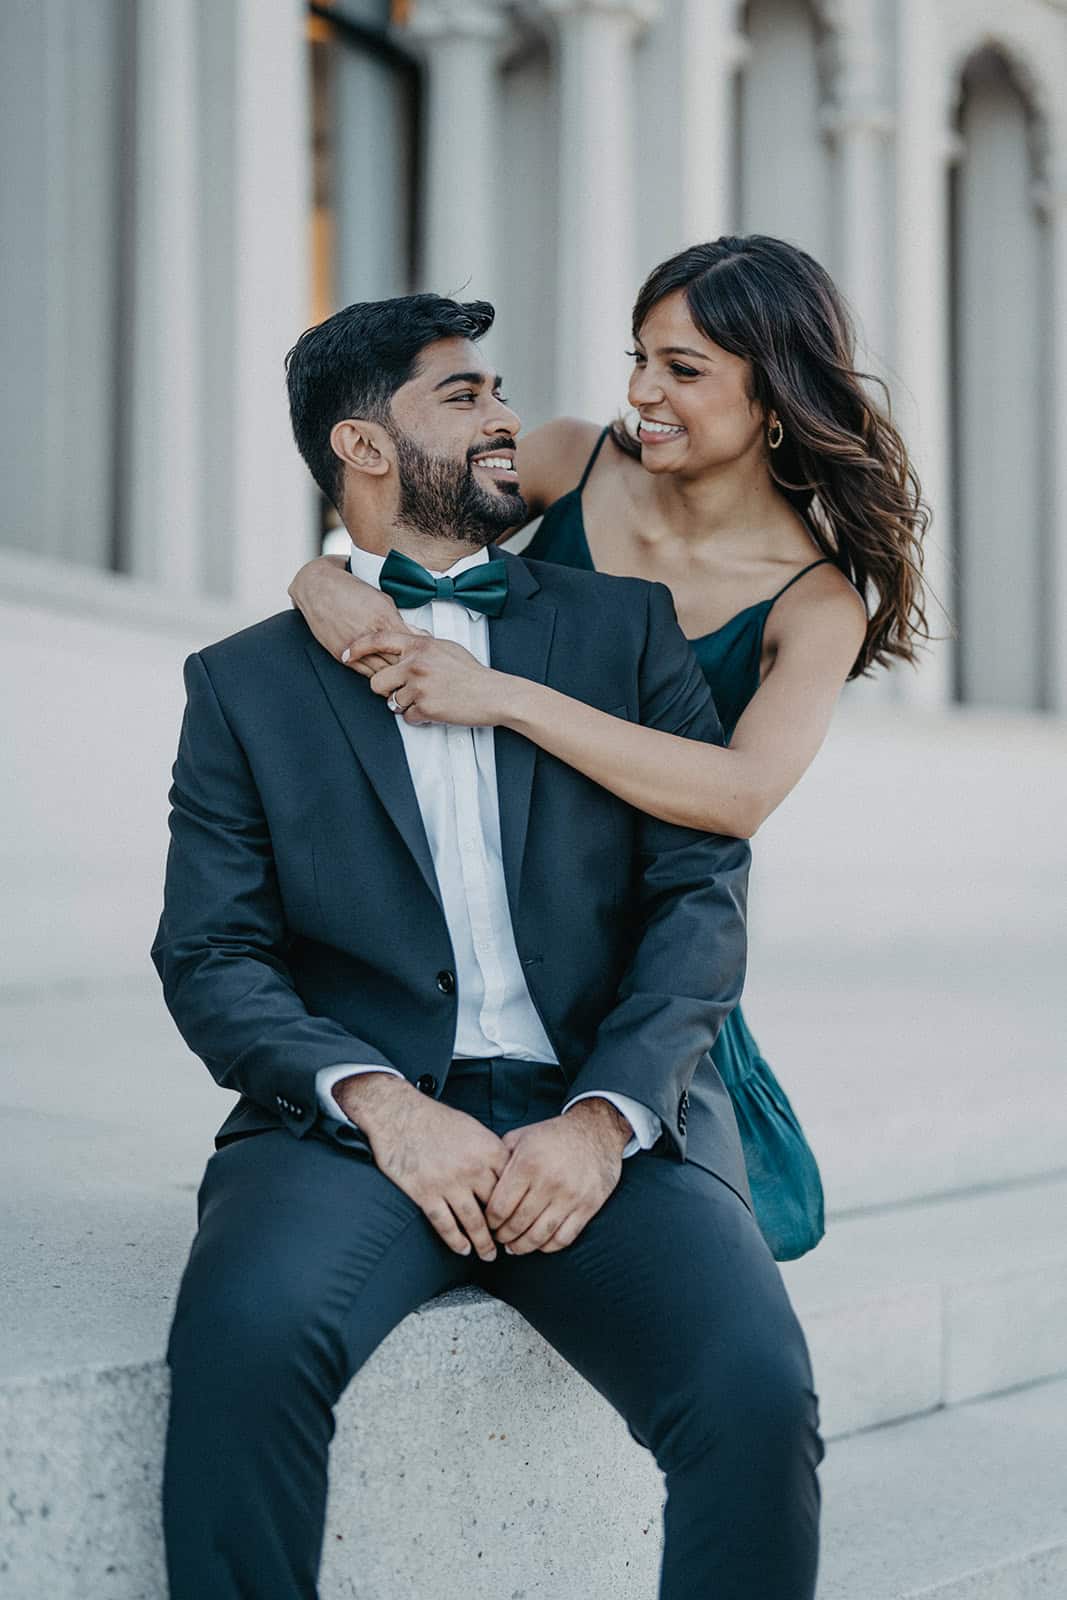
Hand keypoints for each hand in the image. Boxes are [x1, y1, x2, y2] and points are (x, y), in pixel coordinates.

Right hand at [287, 555, 416, 672]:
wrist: (318, 587)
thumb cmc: (351, 589)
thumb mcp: (383, 600)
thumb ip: (400, 621)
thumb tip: (417, 635)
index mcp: (384, 619)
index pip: (410, 646)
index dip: (421, 654)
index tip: (428, 657)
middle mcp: (369, 635)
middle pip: (398, 663)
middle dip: (410, 668)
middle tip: (419, 672)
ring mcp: (354, 647)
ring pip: (381, 673)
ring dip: (394, 677)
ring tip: (405, 680)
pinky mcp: (341, 654)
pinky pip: (363, 673)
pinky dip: (376, 676)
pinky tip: (385, 677)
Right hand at [335, 1074, 508, 1260]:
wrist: (399, 1114)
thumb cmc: (437, 1120)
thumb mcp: (474, 1129)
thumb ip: (491, 1153)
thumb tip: (507, 1174)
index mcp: (489, 1151)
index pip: (513, 1187)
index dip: (519, 1207)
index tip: (521, 1219)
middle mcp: (473, 1168)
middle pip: (497, 1208)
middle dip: (504, 1230)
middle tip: (509, 1243)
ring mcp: (449, 1183)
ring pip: (473, 1222)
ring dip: (483, 1243)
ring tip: (488, 1254)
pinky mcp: (425, 1193)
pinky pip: (445, 1225)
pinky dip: (456, 1241)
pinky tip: (462, 1248)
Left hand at [358, 631, 518, 726]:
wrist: (492, 693)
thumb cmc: (470, 672)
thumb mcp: (445, 647)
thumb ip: (421, 642)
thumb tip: (405, 635)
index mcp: (420, 645)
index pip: (378, 640)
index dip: (357, 647)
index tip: (346, 655)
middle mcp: (416, 663)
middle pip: (377, 681)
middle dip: (385, 690)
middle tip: (402, 691)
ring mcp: (420, 686)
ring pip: (392, 702)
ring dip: (406, 705)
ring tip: (428, 699)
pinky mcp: (426, 708)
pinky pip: (408, 717)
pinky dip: (420, 717)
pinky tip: (437, 708)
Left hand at [485, 1099, 630, 1254]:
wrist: (596, 1130)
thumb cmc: (553, 1135)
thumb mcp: (521, 1137)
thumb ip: (499, 1159)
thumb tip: (481, 1184)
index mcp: (527, 1164)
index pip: (499, 1207)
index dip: (489, 1222)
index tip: (487, 1223)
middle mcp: (548, 1182)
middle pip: (517, 1225)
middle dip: (503, 1236)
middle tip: (498, 1238)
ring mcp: (570, 1196)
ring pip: (539, 1236)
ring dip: (523, 1247)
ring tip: (515, 1247)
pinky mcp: (588, 1206)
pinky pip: (564, 1238)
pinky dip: (548, 1247)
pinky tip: (539, 1243)